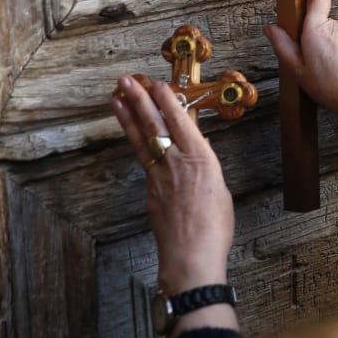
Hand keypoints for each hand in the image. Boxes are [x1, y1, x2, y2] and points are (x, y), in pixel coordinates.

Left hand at [111, 76, 234, 302]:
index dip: (168, 100)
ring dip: (128, 116)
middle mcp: (176, 163)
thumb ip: (207, 169)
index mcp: (200, 160)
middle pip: (154, 125)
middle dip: (139, 99)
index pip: (180, 121)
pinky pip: (145, 160)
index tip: (158, 83)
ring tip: (117, 97)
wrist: (191, 257)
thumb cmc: (214, 229)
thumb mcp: (221, 191)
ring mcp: (159, 176)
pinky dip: (138, 143)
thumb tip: (199, 154)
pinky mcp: (150, 191)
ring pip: (141, 140)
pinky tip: (135, 135)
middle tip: (126, 80)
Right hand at [263, 0, 337, 121]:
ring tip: (325, 70)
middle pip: (320, 22)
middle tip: (308, 59)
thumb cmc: (331, 85)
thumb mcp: (298, 70)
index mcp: (316, 29)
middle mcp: (335, 25)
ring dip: (327, 47)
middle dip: (313, 36)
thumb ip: (283, 46)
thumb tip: (271, 28)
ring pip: (332, 35)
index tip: (302, 7)